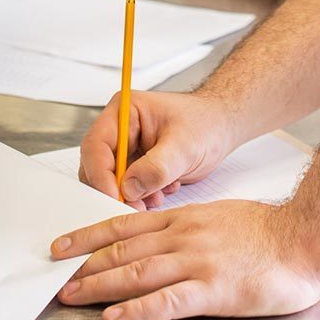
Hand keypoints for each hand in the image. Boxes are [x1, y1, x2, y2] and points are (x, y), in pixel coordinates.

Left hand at [53, 199, 319, 319]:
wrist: (307, 239)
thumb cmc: (269, 232)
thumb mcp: (219, 216)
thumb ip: (188, 227)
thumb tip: (157, 239)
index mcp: (185, 219)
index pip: (125, 225)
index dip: (89, 235)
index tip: (63, 246)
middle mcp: (185, 236)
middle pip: (124, 249)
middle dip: (85, 265)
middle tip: (57, 278)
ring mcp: (198, 262)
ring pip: (138, 272)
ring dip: (100, 285)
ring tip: (72, 296)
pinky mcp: (214, 289)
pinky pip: (168, 301)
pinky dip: (138, 310)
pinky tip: (116, 318)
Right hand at [79, 90, 246, 208]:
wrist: (223, 128)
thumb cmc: (207, 123)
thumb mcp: (185, 145)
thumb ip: (157, 167)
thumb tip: (130, 188)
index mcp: (125, 111)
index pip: (97, 145)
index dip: (101, 174)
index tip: (116, 197)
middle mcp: (120, 130)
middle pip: (97, 166)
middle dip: (115, 190)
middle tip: (134, 207)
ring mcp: (127, 149)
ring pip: (111, 181)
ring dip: (131, 196)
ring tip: (157, 196)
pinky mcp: (136, 166)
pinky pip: (127, 189)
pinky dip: (141, 197)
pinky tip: (164, 191)